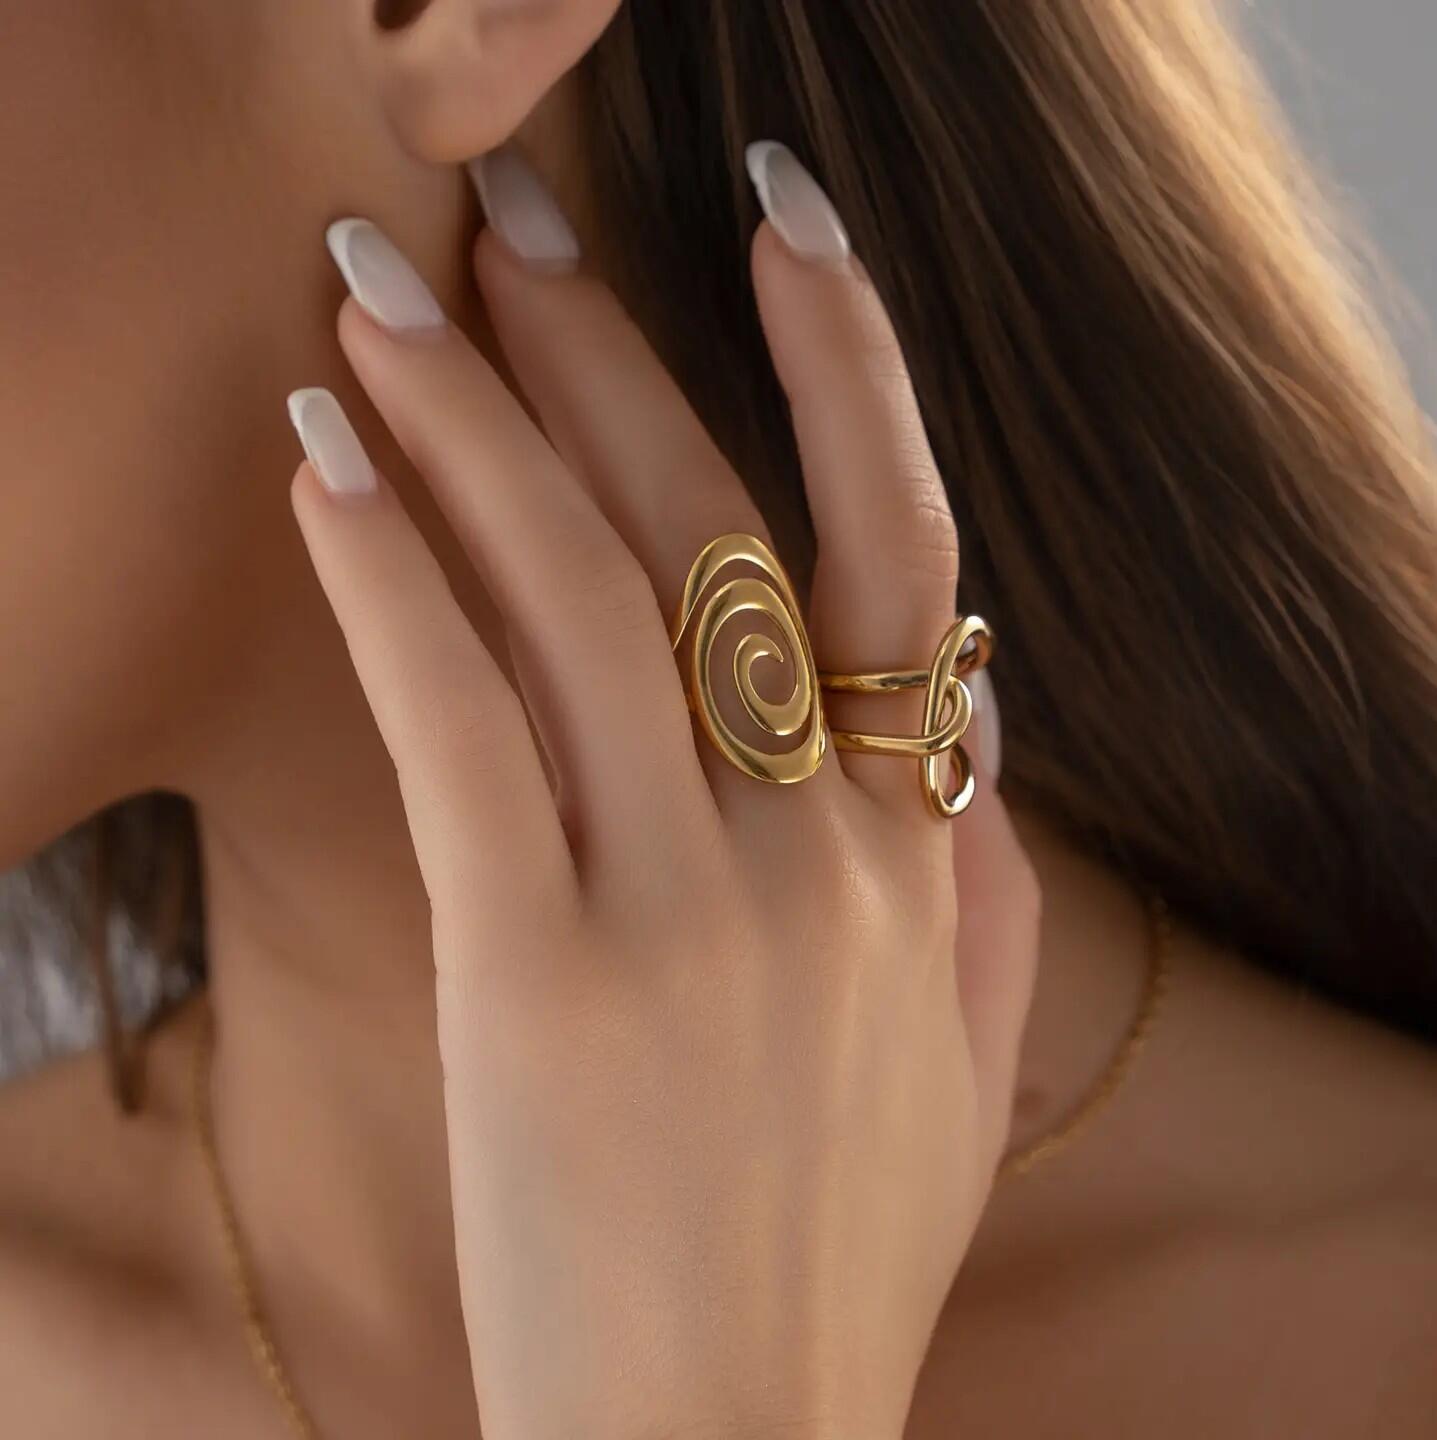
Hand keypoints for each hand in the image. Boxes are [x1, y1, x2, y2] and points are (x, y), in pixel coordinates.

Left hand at [290, 146, 1037, 1439]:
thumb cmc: (834, 1250)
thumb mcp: (965, 1056)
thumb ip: (983, 885)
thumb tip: (972, 742)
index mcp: (917, 850)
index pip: (895, 544)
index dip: (846, 368)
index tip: (781, 229)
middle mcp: (821, 846)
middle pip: (710, 526)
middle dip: (604, 344)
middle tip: (503, 223)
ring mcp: (689, 908)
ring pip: (580, 594)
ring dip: (469, 421)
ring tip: (374, 304)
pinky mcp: (544, 978)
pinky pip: (463, 724)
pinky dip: (391, 577)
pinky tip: (323, 467)